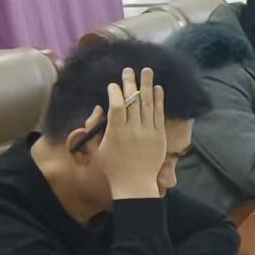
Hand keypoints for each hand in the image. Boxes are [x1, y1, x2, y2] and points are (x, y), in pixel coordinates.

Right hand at [87, 67, 167, 199]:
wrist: (134, 185)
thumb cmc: (112, 168)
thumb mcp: (97, 149)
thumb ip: (96, 128)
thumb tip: (99, 109)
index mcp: (116, 133)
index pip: (117, 106)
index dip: (115, 93)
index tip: (112, 85)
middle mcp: (133, 130)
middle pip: (133, 101)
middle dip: (130, 83)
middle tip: (129, 70)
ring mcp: (148, 132)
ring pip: (147, 104)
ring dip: (147, 85)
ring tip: (147, 71)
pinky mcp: (159, 136)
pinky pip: (159, 114)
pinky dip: (159, 100)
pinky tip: (158, 88)